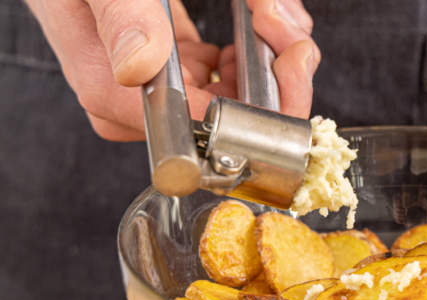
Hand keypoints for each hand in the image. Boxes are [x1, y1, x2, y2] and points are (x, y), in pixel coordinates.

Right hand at [25, 0, 317, 141]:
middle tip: (274, 20)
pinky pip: (234, 74)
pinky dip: (256, 44)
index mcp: (116, 99)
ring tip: (264, 9)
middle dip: (276, 72)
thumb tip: (139, 64)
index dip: (263, 110)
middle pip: (238, 120)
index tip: (286, 62)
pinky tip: (252, 16)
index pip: (209, 134)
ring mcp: (164, 89)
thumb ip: (121, 16)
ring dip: (271, 51)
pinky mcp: (179, 70)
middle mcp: (142, 107)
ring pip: (245, 95)